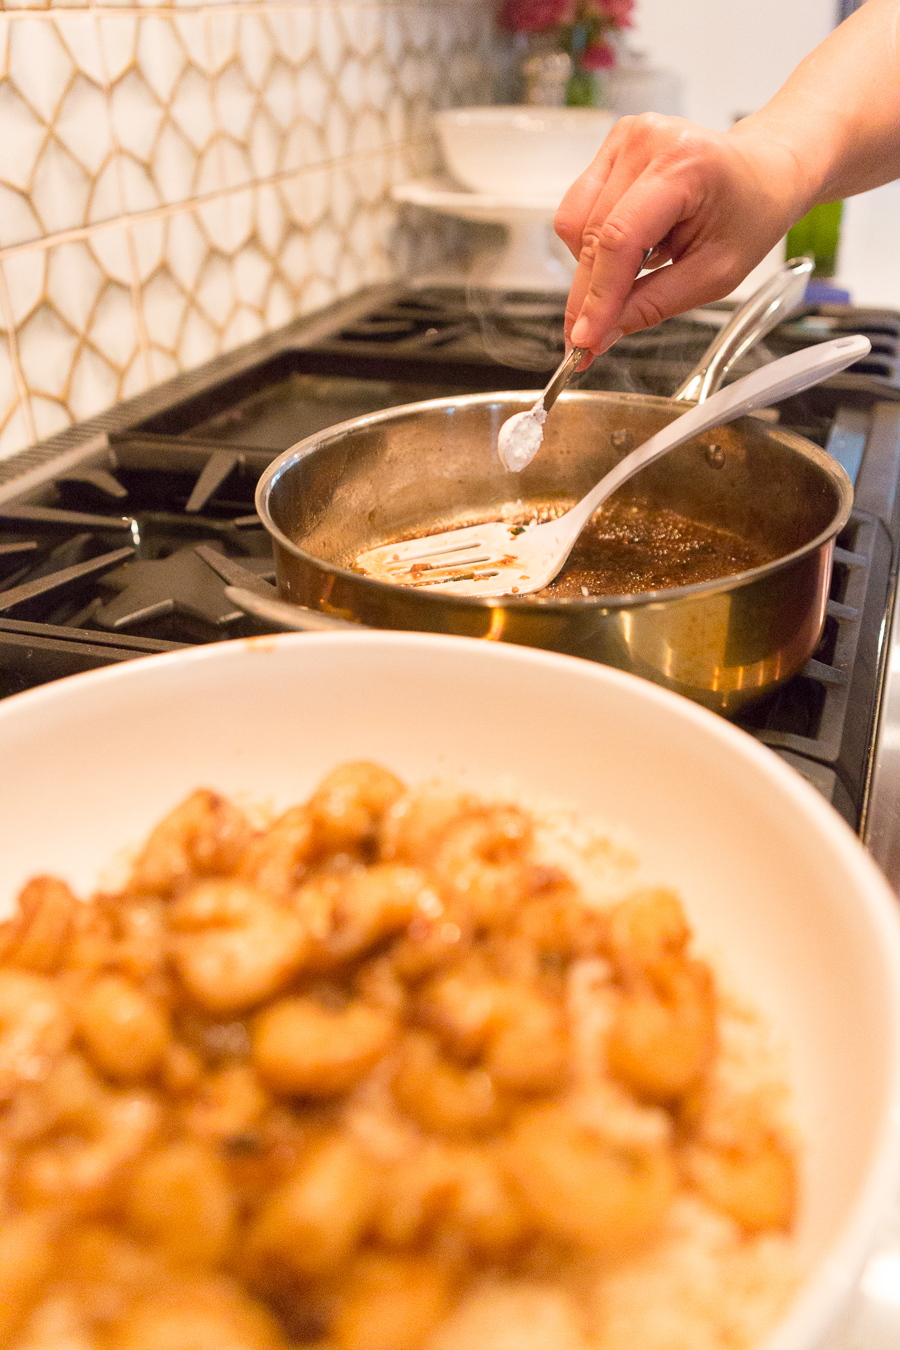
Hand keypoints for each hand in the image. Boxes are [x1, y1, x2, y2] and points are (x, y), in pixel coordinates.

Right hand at [554, 113, 805, 353]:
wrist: (764, 172)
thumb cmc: (750, 214)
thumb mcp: (714, 276)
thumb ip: (652, 305)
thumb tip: (600, 334)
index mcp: (684, 165)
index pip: (620, 238)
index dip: (597, 296)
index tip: (584, 340)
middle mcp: (647, 141)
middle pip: (592, 235)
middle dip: (588, 294)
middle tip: (589, 337)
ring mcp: (625, 138)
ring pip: (575, 225)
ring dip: (592, 267)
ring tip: (638, 271)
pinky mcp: (611, 147)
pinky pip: (577, 211)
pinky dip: (593, 245)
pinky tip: (631, 248)